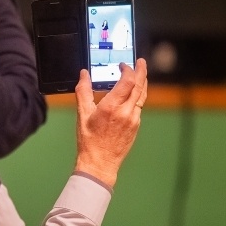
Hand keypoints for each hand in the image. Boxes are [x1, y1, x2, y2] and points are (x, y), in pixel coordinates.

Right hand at [74, 59, 147, 187]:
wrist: (100, 163)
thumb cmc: (89, 141)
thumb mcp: (82, 114)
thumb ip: (83, 91)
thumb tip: (84, 74)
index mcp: (112, 107)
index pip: (128, 81)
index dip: (128, 70)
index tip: (123, 65)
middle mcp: (126, 112)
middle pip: (139, 86)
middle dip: (141, 71)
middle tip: (141, 61)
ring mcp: (133, 119)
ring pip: (142, 96)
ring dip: (142, 82)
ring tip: (140, 73)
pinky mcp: (136, 126)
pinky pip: (139, 105)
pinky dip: (138, 95)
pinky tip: (133, 93)